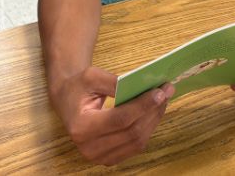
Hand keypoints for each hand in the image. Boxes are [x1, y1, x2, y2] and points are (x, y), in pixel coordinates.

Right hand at [52, 67, 172, 164]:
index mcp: (82, 126)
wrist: (67, 101)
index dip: (142, 106)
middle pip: (131, 132)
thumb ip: (114, 82)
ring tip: (163, 100)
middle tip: (166, 91)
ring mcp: (99, 156)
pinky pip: (134, 146)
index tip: (159, 92)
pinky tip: (154, 112)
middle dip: (152, 111)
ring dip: (154, 120)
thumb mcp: (92, 76)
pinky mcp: (108, 158)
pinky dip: (148, 129)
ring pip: (136, 141)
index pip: (119, 119)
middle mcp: (89, 147)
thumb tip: (142, 87)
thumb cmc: (78, 87)